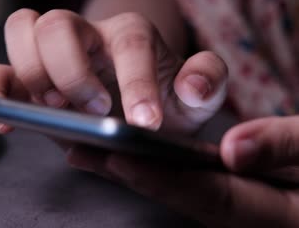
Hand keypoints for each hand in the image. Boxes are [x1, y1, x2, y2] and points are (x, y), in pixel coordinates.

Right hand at [0, 9, 227, 134]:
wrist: (134, 109)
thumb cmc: (163, 101)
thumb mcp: (198, 99)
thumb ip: (207, 82)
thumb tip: (189, 86)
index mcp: (131, 35)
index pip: (129, 41)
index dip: (137, 80)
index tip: (146, 123)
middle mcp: (86, 35)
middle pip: (58, 22)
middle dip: (71, 71)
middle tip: (94, 110)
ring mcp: (51, 54)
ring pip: (21, 27)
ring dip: (30, 71)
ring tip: (54, 109)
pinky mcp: (26, 80)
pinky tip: (7, 123)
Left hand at [67, 116, 298, 227]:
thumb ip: (289, 146)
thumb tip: (232, 148)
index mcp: (276, 212)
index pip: (209, 193)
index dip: (161, 176)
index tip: (117, 154)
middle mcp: (251, 214)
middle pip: (181, 195)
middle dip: (129, 175)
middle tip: (81, 150)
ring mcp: (242, 206)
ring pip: (180, 190)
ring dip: (134, 170)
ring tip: (89, 149)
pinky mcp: (237, 192)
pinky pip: (190, 181)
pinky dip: (156, 167)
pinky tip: (129, 151)